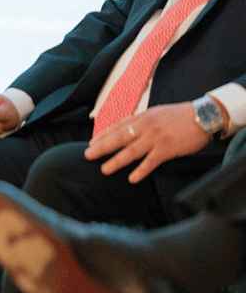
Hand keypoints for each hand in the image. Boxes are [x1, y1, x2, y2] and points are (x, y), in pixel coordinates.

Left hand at [84, 102, 210, 182]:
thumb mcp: (156, 113)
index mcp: (142, 117)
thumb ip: (141, 122)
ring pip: (131, 151)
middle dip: (101, 147)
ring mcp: (155, 138)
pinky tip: (132, 178)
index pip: (117, 127)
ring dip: (116, 161)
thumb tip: (127, 130)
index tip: (91, 143)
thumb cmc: (180, 116)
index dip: (103, 136)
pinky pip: (151, 162)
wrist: (204, 115)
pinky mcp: (167, 149)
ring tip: (104, 169)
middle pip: (119, 138)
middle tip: (88, 155)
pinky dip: (141, 170)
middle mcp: (145, 127)